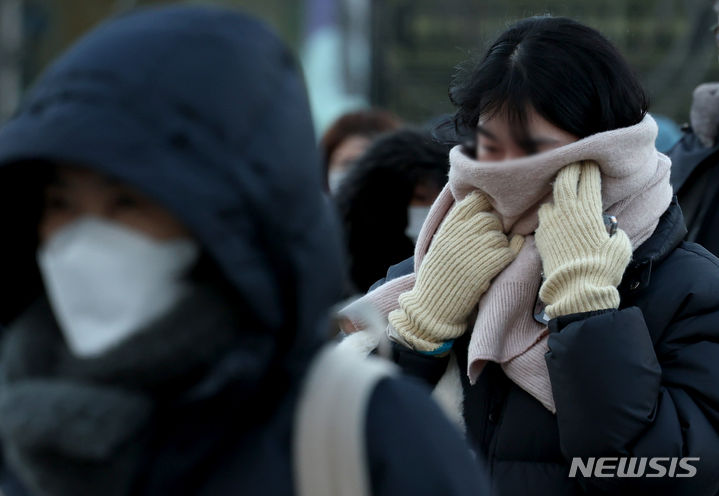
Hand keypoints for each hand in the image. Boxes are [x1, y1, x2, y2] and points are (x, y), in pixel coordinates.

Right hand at [388, 191, 522, 352]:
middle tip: (488, 244)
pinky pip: (507, 253)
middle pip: (490, 219)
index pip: (475, 201)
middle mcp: (460, 235)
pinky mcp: (486, 267)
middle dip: (494, 230)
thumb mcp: (439, 245)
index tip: (483, 219)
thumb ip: (457, 228)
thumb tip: (480, 210)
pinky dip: (505, 258)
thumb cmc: (436, 276)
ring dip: (500, 246)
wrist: (432, 306)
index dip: (484, 207)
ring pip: (500, 237)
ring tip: (489, 258)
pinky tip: (495, 266)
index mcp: (448, 227)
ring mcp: (474, 251)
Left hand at [535, 161, 631, 318]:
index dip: (590, 169)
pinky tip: (555, 218)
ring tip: (562, 196)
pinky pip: (543, 218)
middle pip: (564, 180)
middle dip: (570, 170)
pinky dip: (550, 215)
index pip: (588, 180)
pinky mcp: (540, 236)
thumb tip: (607, 228)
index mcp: (588, 210)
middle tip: (574, 165)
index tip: (591, 163)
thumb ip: (612, 230)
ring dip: (556, 196)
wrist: (575, 288)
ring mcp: (550, 223)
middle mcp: (566, 212)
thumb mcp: (619, 245)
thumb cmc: (603, 267)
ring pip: (549, 200)